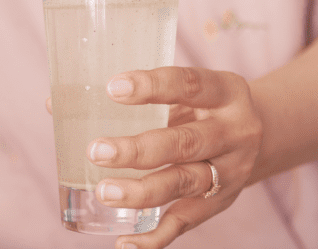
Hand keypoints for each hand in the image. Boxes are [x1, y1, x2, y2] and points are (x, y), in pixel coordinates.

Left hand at [86, 67, 262, 248]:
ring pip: (185, 183)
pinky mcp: (218, 203)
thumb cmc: (202, 107)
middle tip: (96, 152)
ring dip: (142, 192)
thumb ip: (132, 97)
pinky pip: (186, 222)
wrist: (262, 135)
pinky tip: (125, 242)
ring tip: (104, 193)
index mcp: (224, 91)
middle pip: (185, 143)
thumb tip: (54, 106)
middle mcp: (233, 132)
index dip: (152, 87)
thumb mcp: (184, 92)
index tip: (112, 88)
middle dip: (139, 150)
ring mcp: (229, 171)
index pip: (188, 84)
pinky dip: (155, 236)